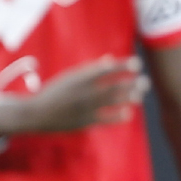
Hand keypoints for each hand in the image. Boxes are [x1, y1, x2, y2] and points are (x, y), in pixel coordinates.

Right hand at [20, 56, 148, 132]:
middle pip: (114, 85)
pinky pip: (106, 118)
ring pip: (112, 100)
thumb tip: (110, 60)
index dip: (123, 66)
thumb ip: (90, 69)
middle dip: (131, 83)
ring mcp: (85, 107)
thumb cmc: (53, 92)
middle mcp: (84, 91)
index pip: (106, 69)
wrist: (35, 113)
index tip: (136, 63)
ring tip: (139, 94)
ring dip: (128, 97)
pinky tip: (128, 112)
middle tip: (144, 81)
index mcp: (79, 78)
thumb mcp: (69, 77)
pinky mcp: (84, 121)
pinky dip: (118, 115)